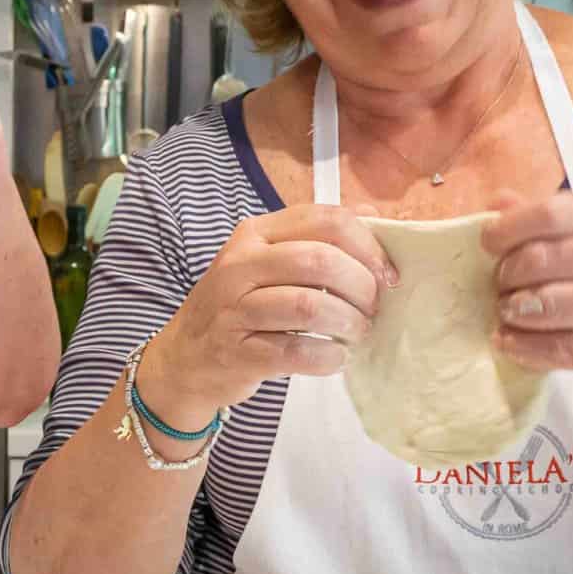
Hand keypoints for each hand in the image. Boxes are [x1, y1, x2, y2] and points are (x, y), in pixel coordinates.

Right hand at [141, 205, 396, 430]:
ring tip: (357, 334)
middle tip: (372, 308)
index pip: (324, 219)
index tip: (387, 274)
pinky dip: (327, 357)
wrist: (185, 358)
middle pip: (319, 260)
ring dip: (348, 324)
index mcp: (255, 234)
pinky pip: (295, 353)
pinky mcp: (237, 352)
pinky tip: (335, 358)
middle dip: (361, 286)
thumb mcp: (268, 262)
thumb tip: (374, 215)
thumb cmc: (239, 307)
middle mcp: (240, 265)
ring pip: (309, 306)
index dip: (367, 244)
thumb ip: (317, 238)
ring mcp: (234, 309)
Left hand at [481, 190, 572, 411]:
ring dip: (521, 309)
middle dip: (512, 272)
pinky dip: (532, 348)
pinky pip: (571, 347)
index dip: (512, 227)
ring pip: (563, 302)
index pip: (556, 212)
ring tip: (505, 313)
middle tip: (498, 286)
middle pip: (554, 257)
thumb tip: (497, 201)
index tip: (487, 243)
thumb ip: (549, 220)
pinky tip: (510, 344)